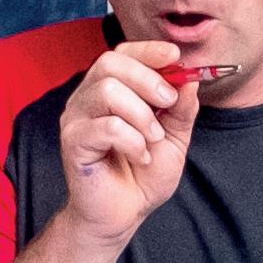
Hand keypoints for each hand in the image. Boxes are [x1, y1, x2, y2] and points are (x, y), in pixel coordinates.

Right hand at [58, 40, 199, 244]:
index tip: (175, 56)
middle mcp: (89, 97)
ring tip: (152, 139)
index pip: (123, 53)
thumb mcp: (174, 137)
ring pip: (108, 91)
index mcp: (110, 88)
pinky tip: (140, 156)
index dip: (148, 50)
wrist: (124, 213)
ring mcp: (77, 118)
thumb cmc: (143, 174)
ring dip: (141, 115)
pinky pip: (106, 127)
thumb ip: (182, 108)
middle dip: (148, 79)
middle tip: (168, 104)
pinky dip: (132, 141)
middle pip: (111, 63)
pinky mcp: (73, 141)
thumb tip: (190, 80)